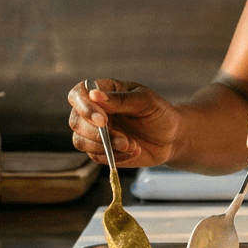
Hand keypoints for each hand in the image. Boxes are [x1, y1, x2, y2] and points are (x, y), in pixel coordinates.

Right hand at [66, 79, 182, 166]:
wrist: (171, 138)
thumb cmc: (159, 113)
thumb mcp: (145, 101)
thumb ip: (120, 99)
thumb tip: (94, 95)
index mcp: (102, 91)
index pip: (78, 95)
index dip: (84, 107)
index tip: (103, 120)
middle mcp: (93, 111)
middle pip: (76, 122)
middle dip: (98, 134)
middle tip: (124, 139)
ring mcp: (95, 132)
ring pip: (81, 141)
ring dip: (106, 147)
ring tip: (132, 146)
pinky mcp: (100, 150)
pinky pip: (95, 156)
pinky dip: (114, 156)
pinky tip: (133, 150)